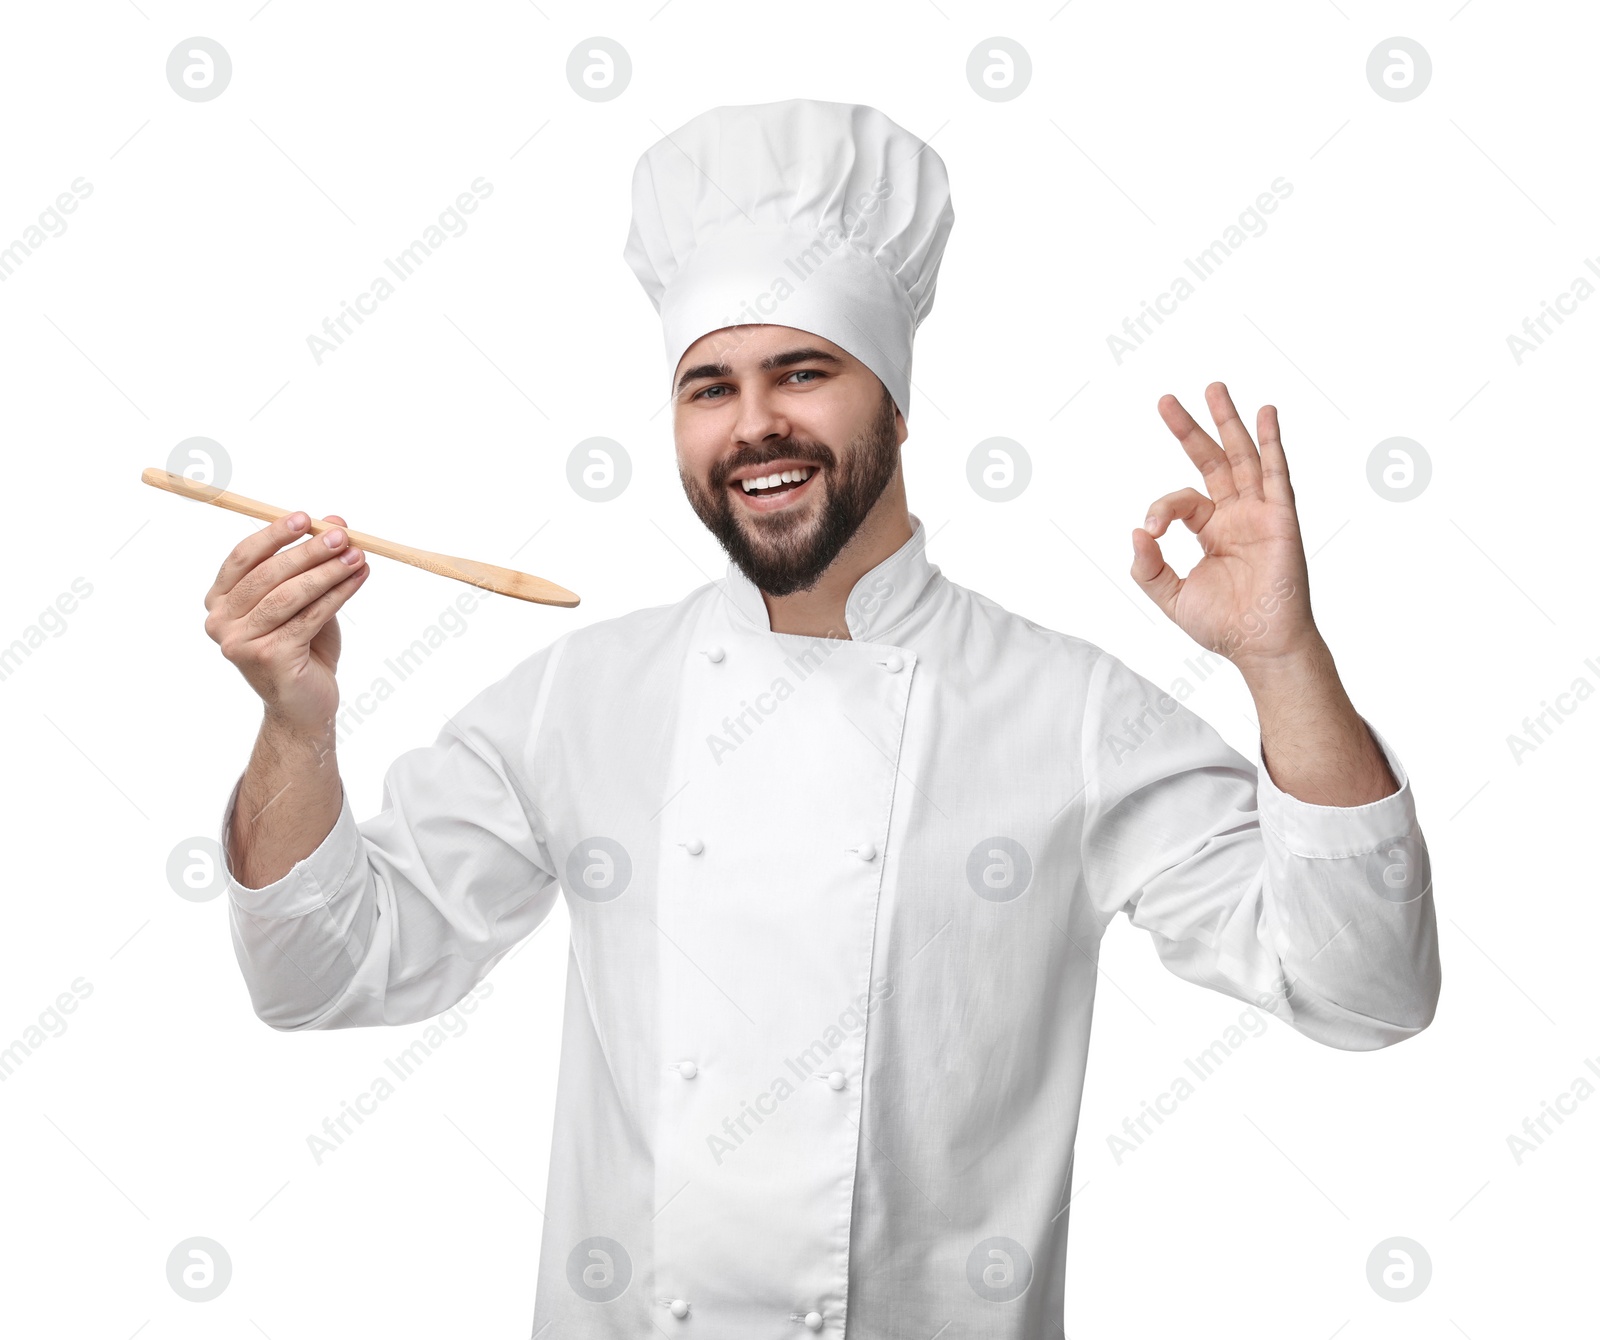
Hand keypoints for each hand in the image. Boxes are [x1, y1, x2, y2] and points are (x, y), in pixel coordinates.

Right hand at [204, 511, 368, 734]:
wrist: (305, 705)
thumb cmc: (302, 649)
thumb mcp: (305, 600)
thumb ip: (312, 565)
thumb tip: (334, 522)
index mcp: (220, 601)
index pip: (243, 558)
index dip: (273, 535)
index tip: (305, 518)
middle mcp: (221, 622)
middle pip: (267, 575)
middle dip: (308, 551)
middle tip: (342, 536)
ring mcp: (240, 643)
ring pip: (289, 596)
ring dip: (327, 572)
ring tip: (357, 556)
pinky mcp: (268, 658)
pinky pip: (309, 617)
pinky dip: (338, 595)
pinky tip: (358, 579)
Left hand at [1130, 382, 1319, 669]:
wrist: (1260, 646)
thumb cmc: (1222, 625)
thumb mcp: (1169, 596)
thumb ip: (1147, 568)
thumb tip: (1134, 532)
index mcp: (1211, 530)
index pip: (1182, 501)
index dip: (1161, 509)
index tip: (1151, 531)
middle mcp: (1236, 515)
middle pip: (1212, 461)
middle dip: (1189, 430)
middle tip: (1166, 400)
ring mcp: (1260, 513)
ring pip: (1243, 457)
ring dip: (1228, 422)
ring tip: (1213, 388)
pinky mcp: (1281, 518)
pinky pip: (1276, 473)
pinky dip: (1271, 442)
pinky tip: (1265, 413)